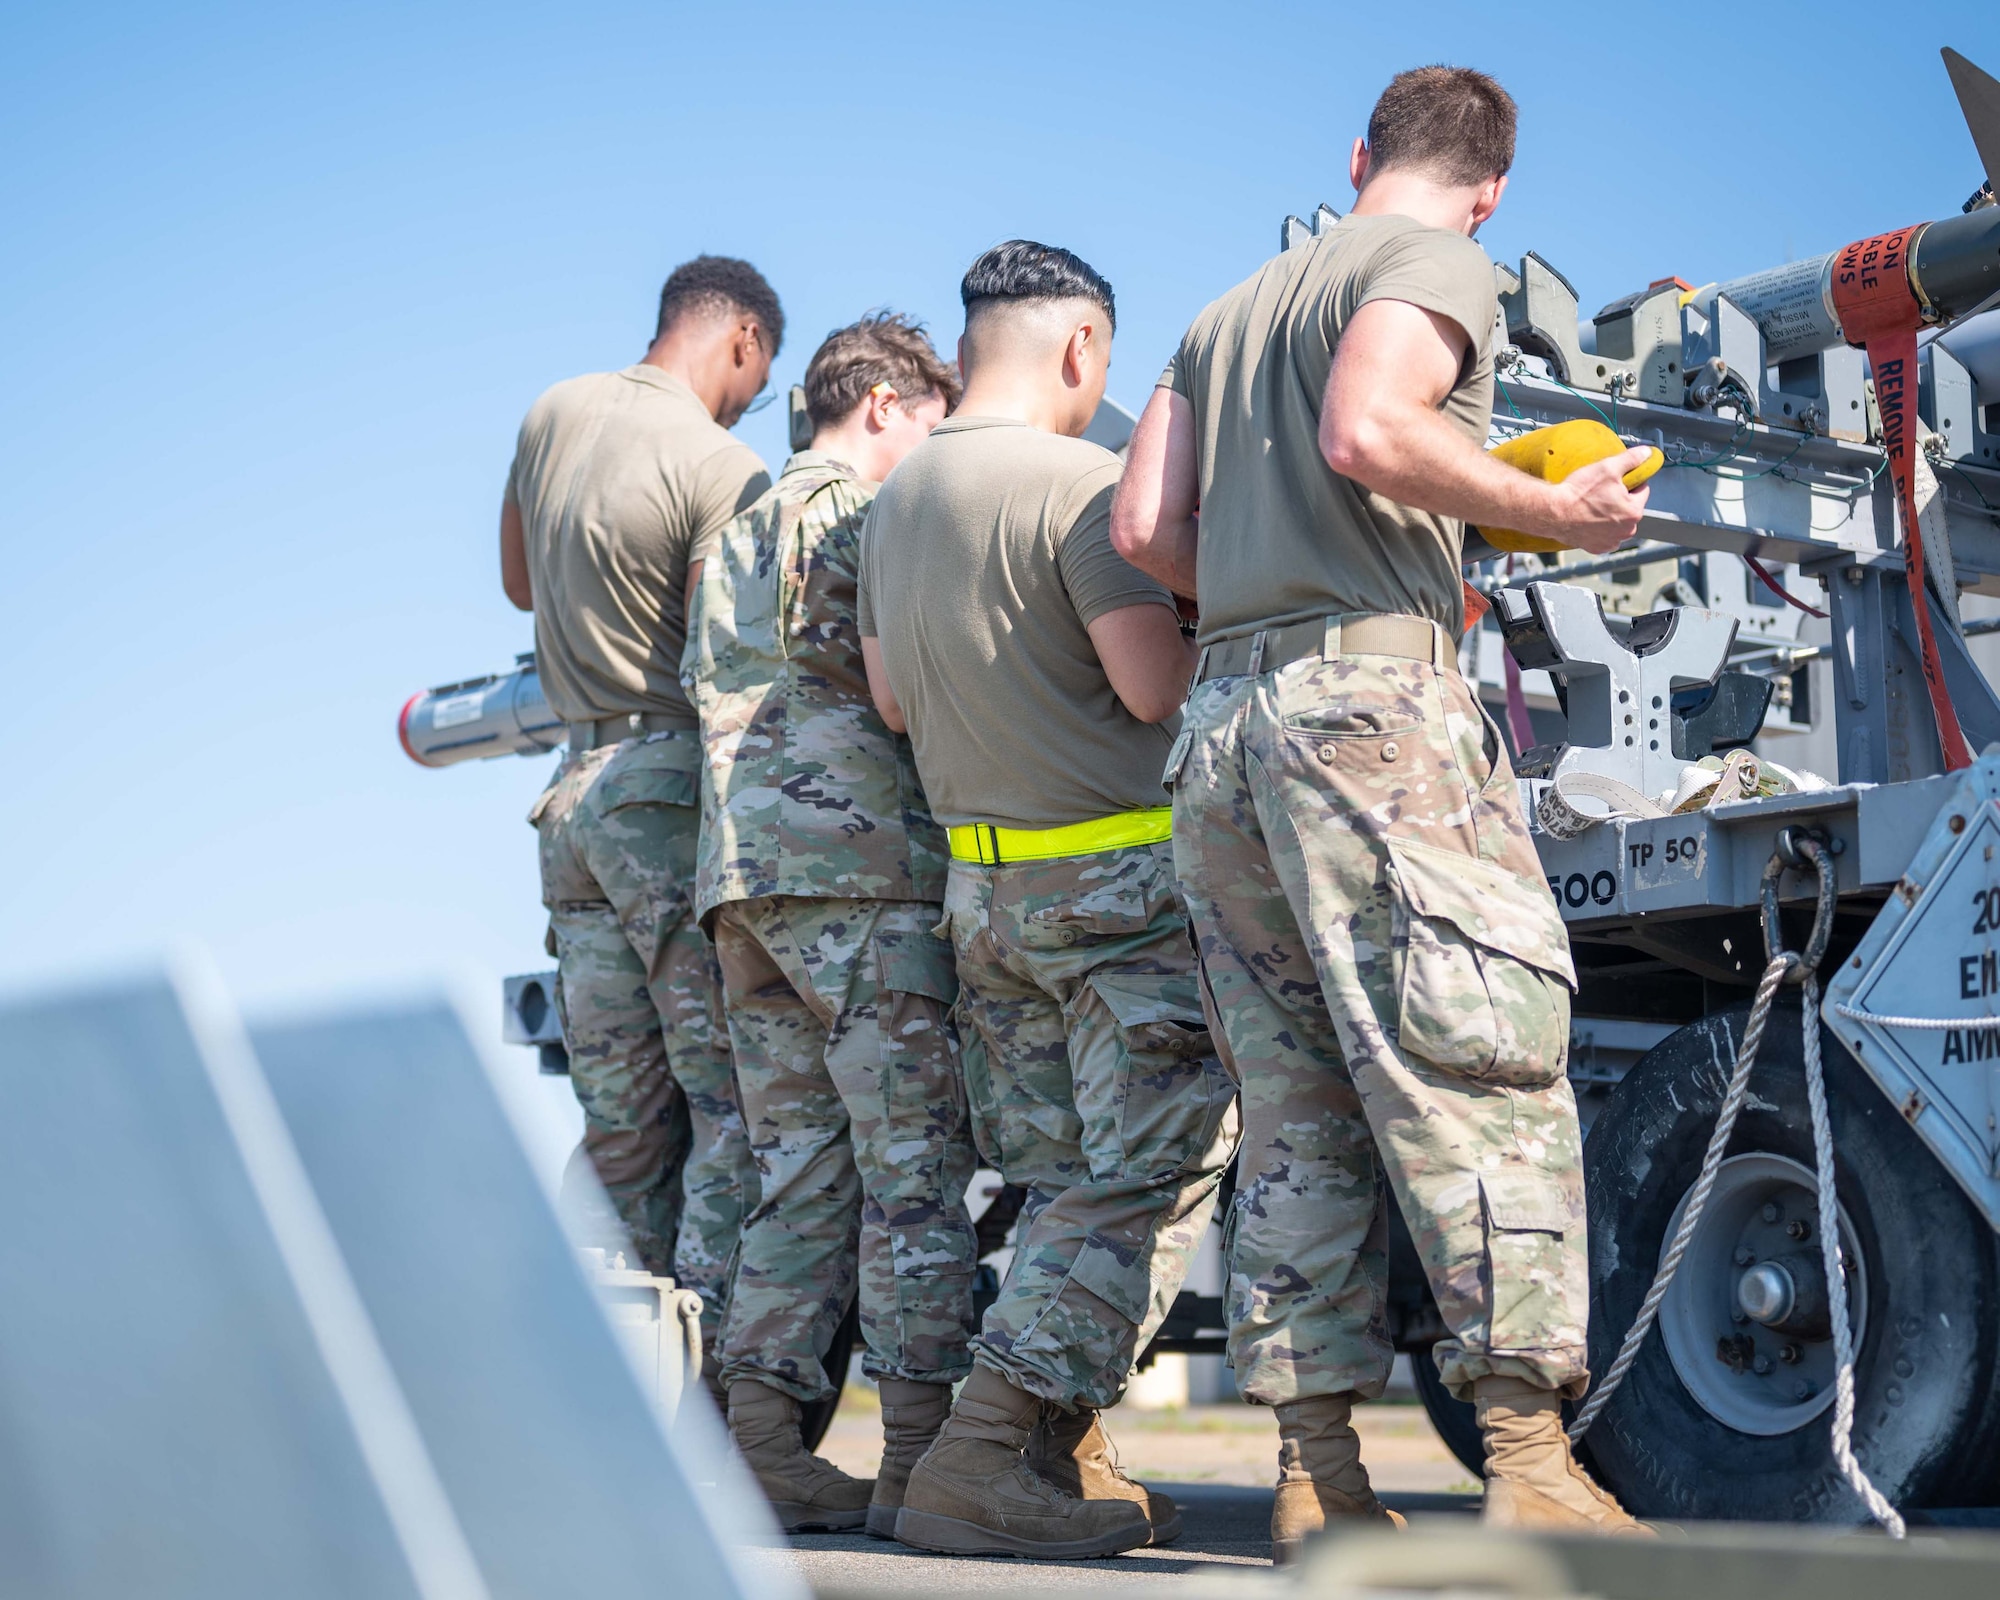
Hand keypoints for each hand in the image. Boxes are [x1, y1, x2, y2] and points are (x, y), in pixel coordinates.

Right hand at [1532, 446, 1652, 554]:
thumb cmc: (1579, 493)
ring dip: (1611, 516)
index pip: (1642, 490)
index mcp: (1634, 512)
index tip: (1614, 481)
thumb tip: (1647, 453)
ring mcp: (1611, 541)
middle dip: (1620, 501)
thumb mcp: (1608, 468)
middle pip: (1630, 509)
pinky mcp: (1597, 548)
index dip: (1629, 482)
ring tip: (1593, 507)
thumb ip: (1631, 459)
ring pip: (1618, 523)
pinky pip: (1605, 536)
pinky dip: (1599, 529)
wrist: (1553, 512)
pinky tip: (1588, 520)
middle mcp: (1627, 530)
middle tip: (1601, 493)